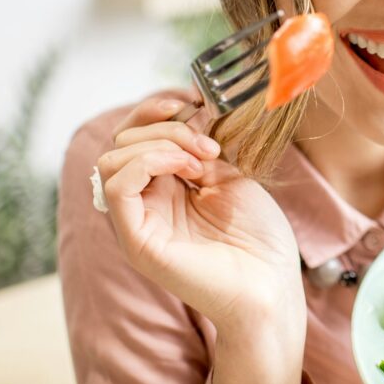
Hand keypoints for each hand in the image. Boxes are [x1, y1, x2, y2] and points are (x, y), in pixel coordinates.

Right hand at [97, 96, 304, 337]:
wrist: (271, 282)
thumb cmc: (258, 237)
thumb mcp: (229, 175)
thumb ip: (199, 147)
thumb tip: (185, 110)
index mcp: (164, 187)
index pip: (134, 134)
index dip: (156, 109)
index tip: (192, 101)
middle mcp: (145, 203)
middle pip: (121, 141)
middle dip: (167, 127)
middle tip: (209, 147)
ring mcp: (137, 222)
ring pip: (111, 159)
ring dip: (159, 144)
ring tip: (201, 161)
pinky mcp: (137, 240)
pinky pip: (116, 187)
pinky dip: (149, 162)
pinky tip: (188, 170)